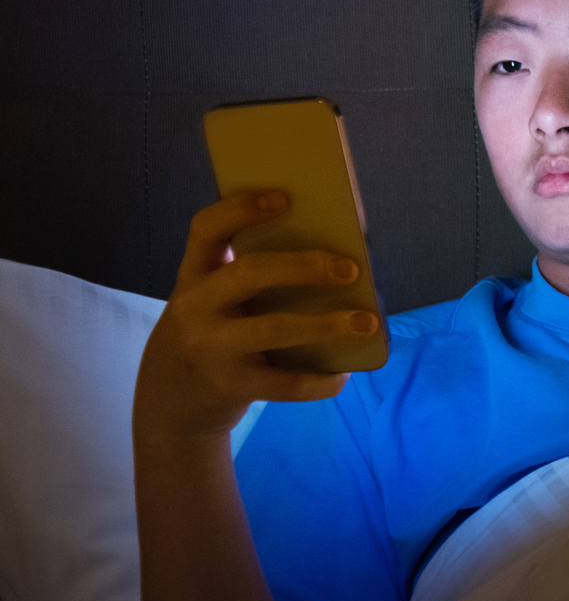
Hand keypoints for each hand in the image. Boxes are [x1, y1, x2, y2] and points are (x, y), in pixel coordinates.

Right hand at [134, 191, 377, 445]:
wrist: (169, 402)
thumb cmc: (210, 334)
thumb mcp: (211, 300)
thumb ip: (247, 276)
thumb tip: (331, 251)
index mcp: (194, 276)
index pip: (207, 229)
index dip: (241, 208)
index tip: (284, 197)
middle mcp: (196, 307)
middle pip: (250, 273)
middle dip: (304, 267)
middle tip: (350, 269)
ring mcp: (212, 348)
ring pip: (274, 329)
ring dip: (327, 325)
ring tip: (367, 322)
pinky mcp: (231, 386)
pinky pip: (284, 383)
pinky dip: (319, 381)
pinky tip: (342, 375)